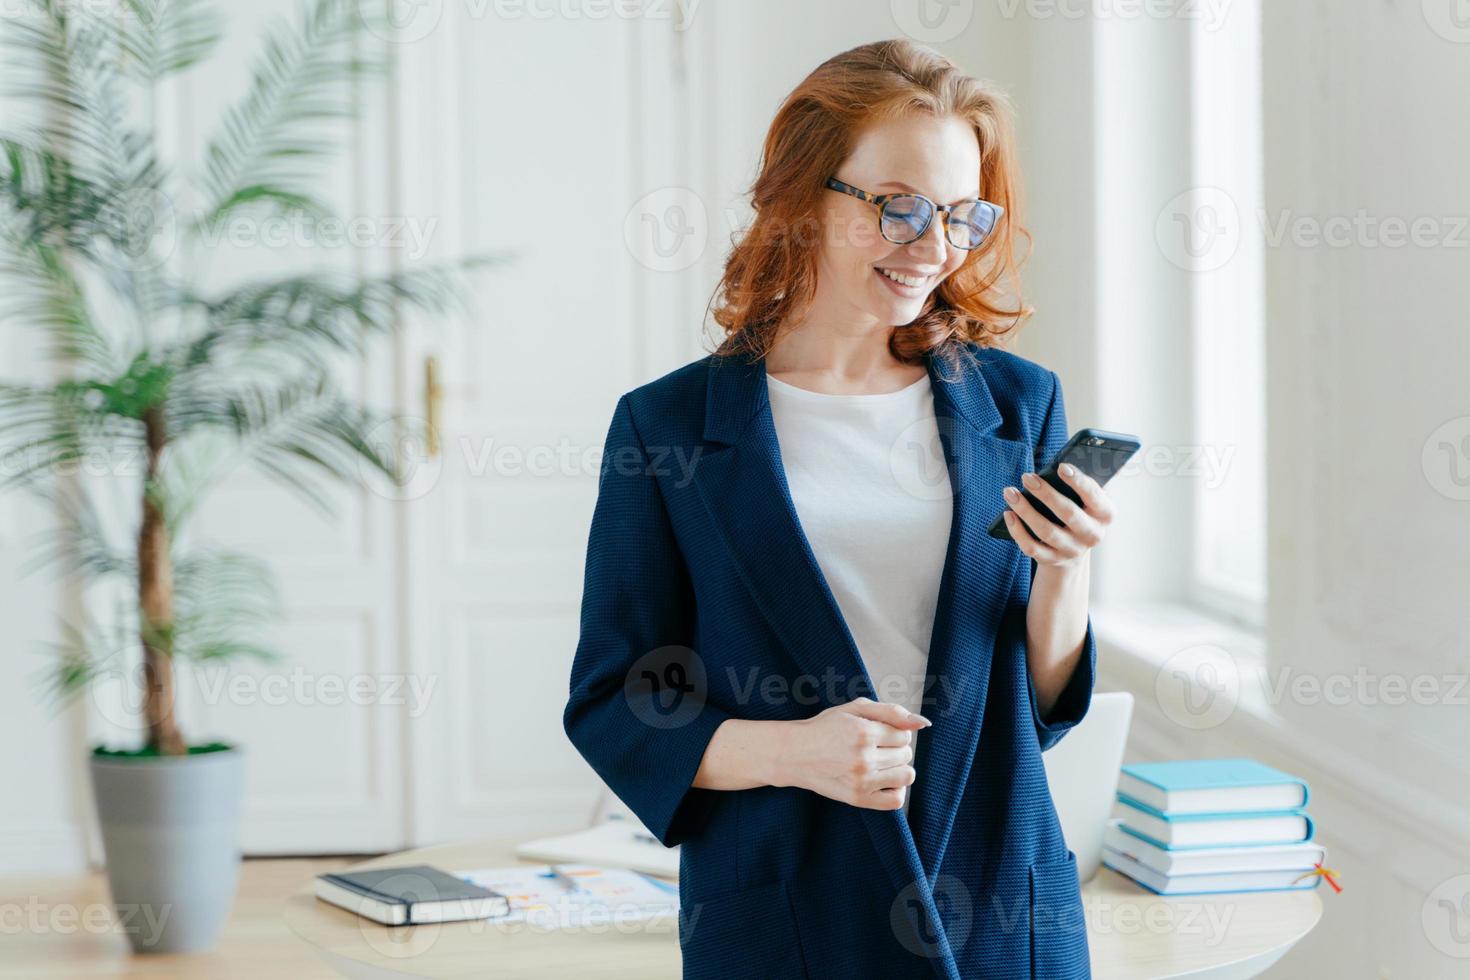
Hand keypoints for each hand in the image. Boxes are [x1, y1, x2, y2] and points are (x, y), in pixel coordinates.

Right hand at [772, 697, 929, 810]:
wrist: (795, 753)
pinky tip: (881, 780)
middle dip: (895, 749)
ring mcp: (861, 781)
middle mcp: (864, 758)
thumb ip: (891, 711)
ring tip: (880, 763)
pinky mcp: (858, 799)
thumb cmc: (825, 728)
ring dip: (897, 768)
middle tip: (874, 747)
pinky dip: (895, 789)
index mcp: (864, 732)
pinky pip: (895, 800)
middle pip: (906, 754)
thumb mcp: (854, 709)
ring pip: (906, 776)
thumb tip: (922, 722)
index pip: (905, 735)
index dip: (894, 733)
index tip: (878, 733)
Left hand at [1001, 464, 1114, 567]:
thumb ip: (1078, 486)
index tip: (1061, 467)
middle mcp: (1092, 535)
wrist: (1073, 549)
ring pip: (1046, 531)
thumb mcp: (1086, 500)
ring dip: (1026, 510)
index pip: (1094, 496)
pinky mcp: (1053, 560)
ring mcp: (1072, 550)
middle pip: (1068, 513)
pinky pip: (1032, 547)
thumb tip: (1055, 468)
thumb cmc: (1079, 512)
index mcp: (1105, 514)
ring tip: (1010, 492)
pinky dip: (1018, 531)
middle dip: (1046, 494)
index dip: (1078, 481)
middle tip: (1027, 477)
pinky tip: (1008, 514)